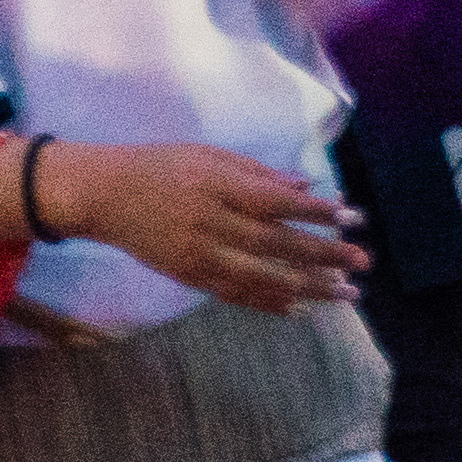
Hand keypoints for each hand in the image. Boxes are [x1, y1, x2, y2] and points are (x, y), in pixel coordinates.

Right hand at [33, 138, 366, 312]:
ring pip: (263, 276)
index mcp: (214, 184)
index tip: (354, 216)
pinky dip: (269, 302)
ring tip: (346, 293)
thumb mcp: (204, 154)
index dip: (317, 212)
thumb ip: (255, 171)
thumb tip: (306, 187)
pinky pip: (235, 294)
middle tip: (363, 261)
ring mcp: (199, 253)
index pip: (276, 202)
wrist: (98, 193)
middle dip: (325, 254)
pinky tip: (299, 308)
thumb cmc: (156, 165)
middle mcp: (209, 221)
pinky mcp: (188, 275)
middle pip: (277, 243)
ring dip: (309, 286)